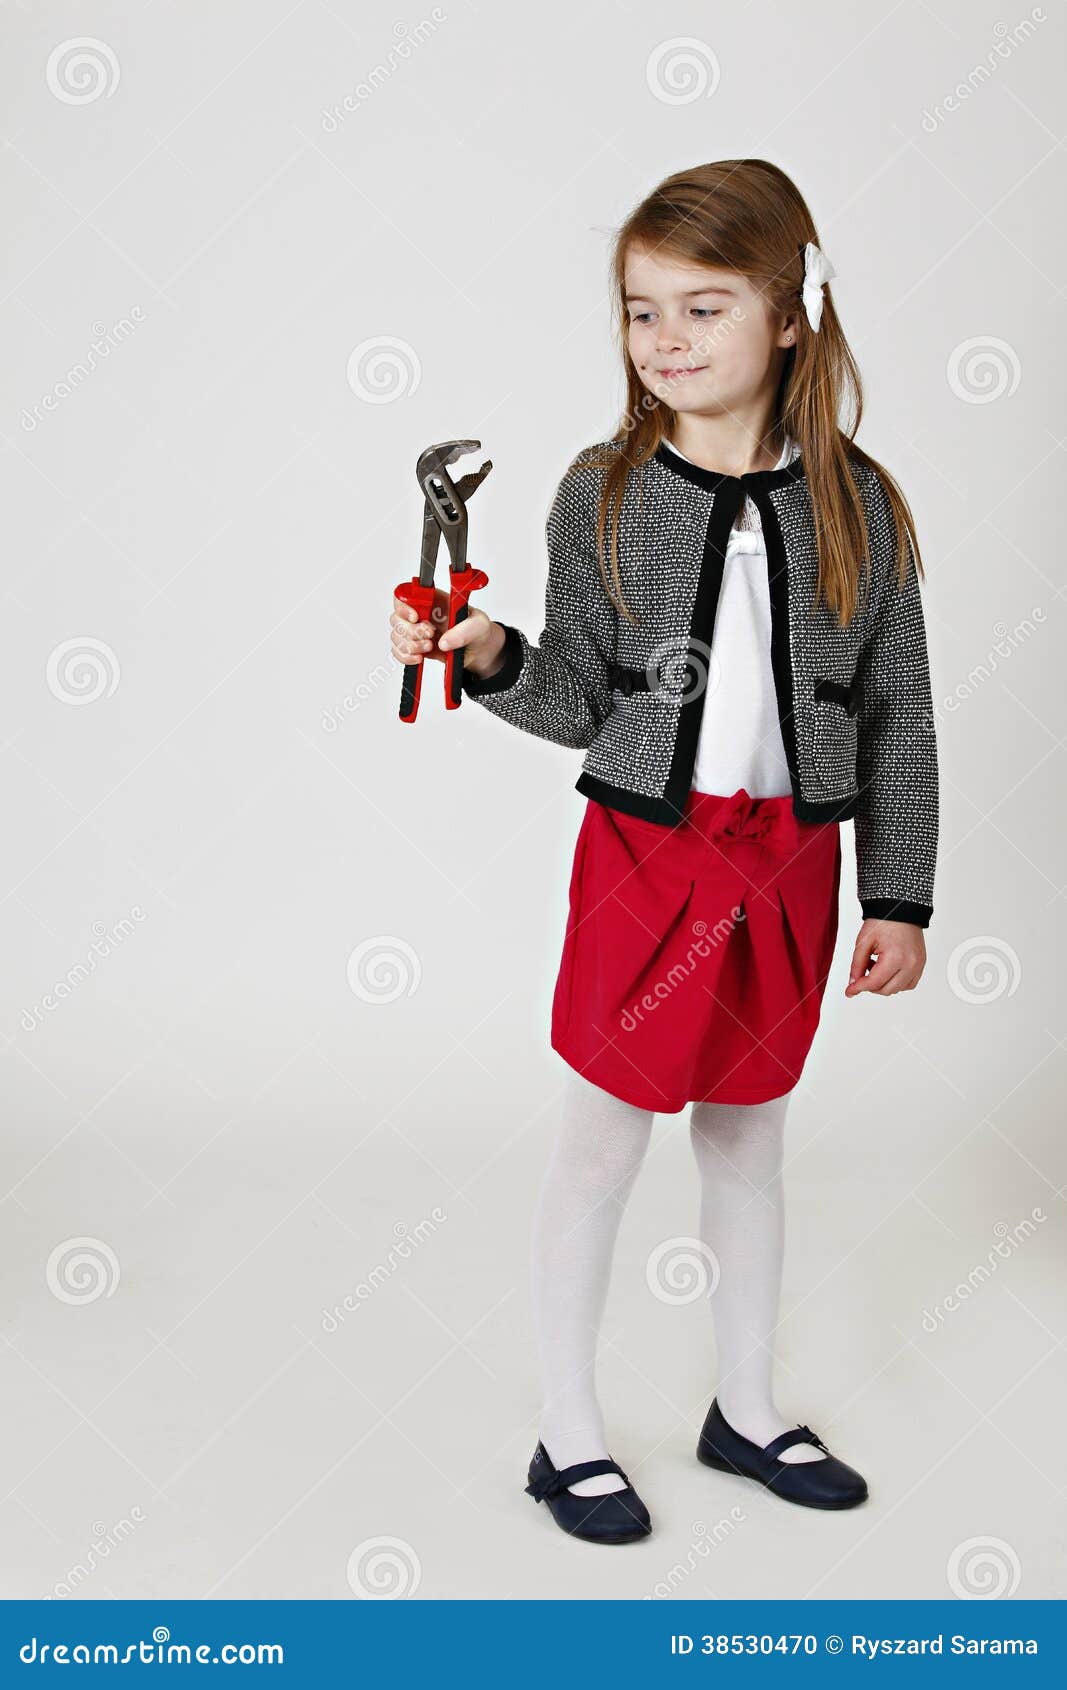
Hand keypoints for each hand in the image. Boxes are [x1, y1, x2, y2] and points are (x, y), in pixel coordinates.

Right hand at [390, 586, 505, 680]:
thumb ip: (464, 631)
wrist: (479, 650)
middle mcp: (421, 613)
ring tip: (429, 648)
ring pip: (397, 636)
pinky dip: (406, 657)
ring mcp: (416, 631)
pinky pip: (399, 651)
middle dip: (411, 631)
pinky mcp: (415, 647)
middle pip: (397, 618)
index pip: (406, 595)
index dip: (404, 606)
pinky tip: (419, 658)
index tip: (416, 617)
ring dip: (410, 645)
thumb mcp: (479, 625)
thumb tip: (444, 642)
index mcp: (433, 599)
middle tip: (430, 635)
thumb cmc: (478, 630)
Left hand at [845, 919, 925, 996]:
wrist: (901, 910)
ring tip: (876, 966)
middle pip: (886, 990)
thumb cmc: (884, 921)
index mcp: (895, 957)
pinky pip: (908, 984)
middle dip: (870, 986)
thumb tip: (853, 982)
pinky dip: (896, 983)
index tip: (849, 991)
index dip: (858, 988)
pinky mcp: (921, 965)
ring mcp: (918, 965)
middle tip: (862, 973)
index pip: (874, 982)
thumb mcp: (864, 942)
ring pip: (897, 989)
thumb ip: (856, 964)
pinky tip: (887, 970)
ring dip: (883, 984)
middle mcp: (910, 964)